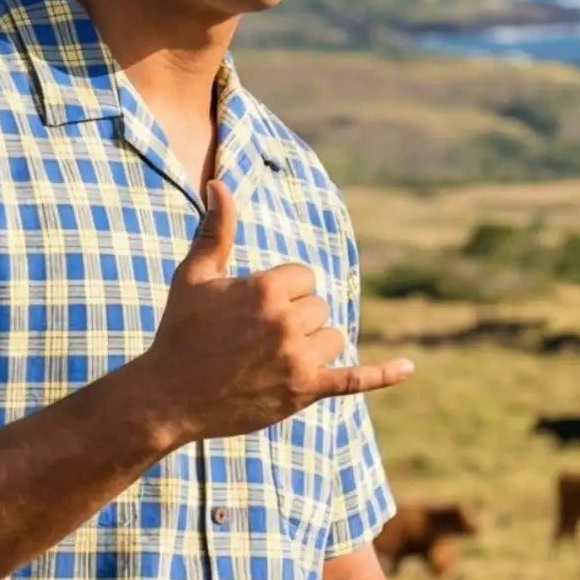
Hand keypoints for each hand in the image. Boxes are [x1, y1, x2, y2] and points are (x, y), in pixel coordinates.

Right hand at [138, 171, 412, 443]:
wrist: (169, 397)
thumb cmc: (180, 332)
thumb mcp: (195, 276)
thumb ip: (216, 229)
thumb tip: (220, 183)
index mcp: (265, 289)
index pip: (304, 278)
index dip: (282, 292)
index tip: (252, 311)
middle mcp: (286, 322)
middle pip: (319, 308)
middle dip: (295, 320)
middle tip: (255, 339)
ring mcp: (298, 359)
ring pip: (333, 338)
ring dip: (312, 346)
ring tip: (272, 359)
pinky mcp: (305, 391)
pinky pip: (354, 379)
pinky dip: (384, 374)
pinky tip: (410, 367)